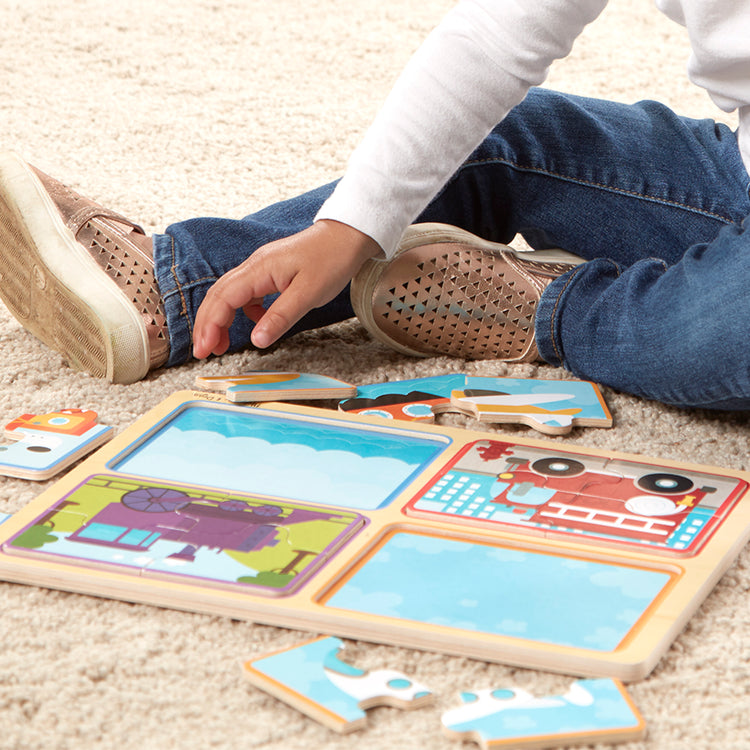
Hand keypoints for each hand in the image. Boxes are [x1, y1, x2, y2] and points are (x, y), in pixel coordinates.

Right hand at [192, 220, 381, 357]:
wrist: (347, 235)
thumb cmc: (331, 259)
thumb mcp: (308, 294)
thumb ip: (281, 317)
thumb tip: (257, 340)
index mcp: (259, 269)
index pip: (223, 299)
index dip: (210, 326)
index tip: (204, 349)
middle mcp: (254, 266)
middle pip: (218, 296)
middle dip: (206, 325)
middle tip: (203, 352)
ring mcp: (261, 268)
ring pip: (229, 294)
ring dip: (220, 319)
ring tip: (221, 344)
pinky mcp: (270, 272)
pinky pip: (247, 293)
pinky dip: (243, 311)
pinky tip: (255, 324)